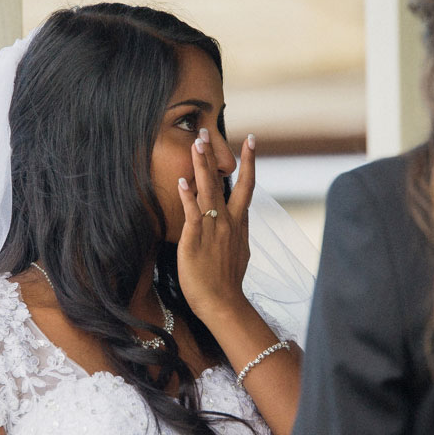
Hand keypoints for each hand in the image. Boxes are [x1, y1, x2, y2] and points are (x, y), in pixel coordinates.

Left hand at [176, 129, 255, 324]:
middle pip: (224, 181)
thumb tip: (241, 220)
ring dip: (201, 165)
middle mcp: (228, 222)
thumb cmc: (228, 281)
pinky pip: (192, 214)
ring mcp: (212, 230)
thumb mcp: (240, 251)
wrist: (223, 303)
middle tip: (207, 131)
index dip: (249, 162)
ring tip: (196, 143)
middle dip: (215, 155)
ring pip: (207, 190)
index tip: (250, 140)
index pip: (246, 186)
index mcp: (239, 223)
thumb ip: (238, 232)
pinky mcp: (195, 240)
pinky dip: (188, 196)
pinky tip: (182, 181)